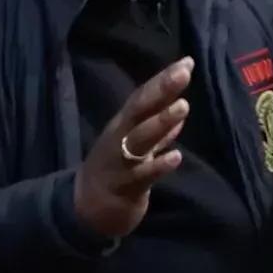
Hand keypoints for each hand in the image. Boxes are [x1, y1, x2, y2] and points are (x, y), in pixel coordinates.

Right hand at [73, 57, 193, 237]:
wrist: (86, 209)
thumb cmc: (117, 171)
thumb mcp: (136, 145)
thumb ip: (160, 129)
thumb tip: (179, 104)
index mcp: (123, 125)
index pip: (143, 97)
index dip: (163, 79)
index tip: (187, 62)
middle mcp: (120, 138)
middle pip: (139, 110)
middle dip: (161, 90)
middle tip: (183, 72)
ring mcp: (121, 161)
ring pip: (140, 139)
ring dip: (161, 123)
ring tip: (183, 106)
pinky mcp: (125, 187)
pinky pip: (142, 175)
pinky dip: (158, 166)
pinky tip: (176, 157)